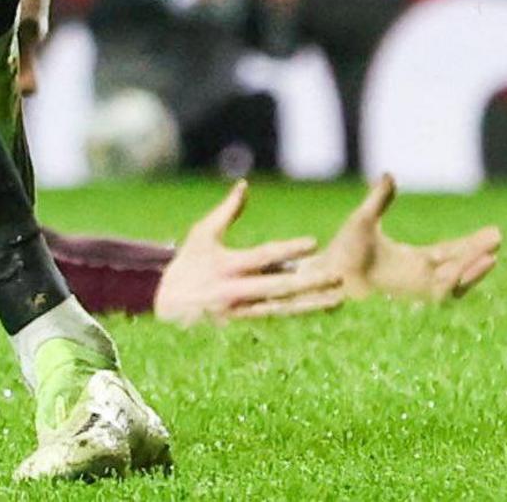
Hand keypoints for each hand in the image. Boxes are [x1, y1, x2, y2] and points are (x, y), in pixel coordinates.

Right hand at [152, 180, 335, 324]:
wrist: (167, 302)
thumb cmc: (189, 261)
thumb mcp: (202, 233)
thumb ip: (227, 211)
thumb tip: (244, 185)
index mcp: (227, 265)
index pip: (264, 256)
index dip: (288, 249)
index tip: (313, 243)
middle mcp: (238, 289)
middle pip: (280, 286)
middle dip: (310, 282)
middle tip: (337, 276)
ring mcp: (244, 309)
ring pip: (285, 306)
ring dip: (313, 303)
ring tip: (339, 298)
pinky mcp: (247, 321)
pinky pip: (280, 316)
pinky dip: (301, 312)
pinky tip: (322, 309)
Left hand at [319, 172, 501, 307]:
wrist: (328, 273)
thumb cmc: (342, 250)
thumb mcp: (365, 220)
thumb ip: (379, 200)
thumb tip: (389, 174)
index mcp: (413, 261)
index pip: (449, 252)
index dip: (470, 244)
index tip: (493, 233)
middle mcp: (420, 277)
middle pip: (458, 265)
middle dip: (478, 254)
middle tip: (498, 238)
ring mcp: (418, 290)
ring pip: (455, 281)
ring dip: (473, 268)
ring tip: (491, 255)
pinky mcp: (413, 299)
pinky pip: (441, 292)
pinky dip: (455, 281)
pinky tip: (466, 268)